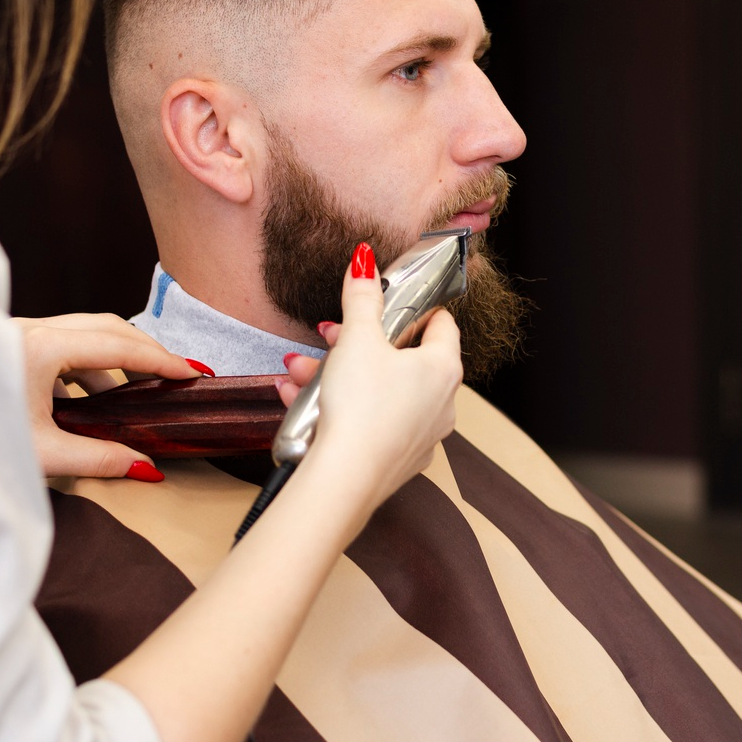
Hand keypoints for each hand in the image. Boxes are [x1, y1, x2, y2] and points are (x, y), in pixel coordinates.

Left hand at [14, 313, 201, 477]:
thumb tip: (146, 467)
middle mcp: (32, 331)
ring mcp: (20, 336)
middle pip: (107, 328)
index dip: (160, 360)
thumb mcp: (45, 455)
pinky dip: (88, 368)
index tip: (192, 373)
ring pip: (85, 335)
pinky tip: (97, 400)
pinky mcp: (12, 348)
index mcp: (41, 348)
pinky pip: (63, 348)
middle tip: (177, 374)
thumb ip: (100, 459)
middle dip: (146, 351)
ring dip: (116, 361)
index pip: (118, 347)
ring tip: (141, 393)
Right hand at [281, 245, 460, 520]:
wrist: (344, 479)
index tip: (385, 304)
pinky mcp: (397, 461)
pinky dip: (339, 411)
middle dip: (355, 345)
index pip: (441, 324)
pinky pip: (368, 423)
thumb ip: (363, 297)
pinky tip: (298, 402)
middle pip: (401, 359)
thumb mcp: (358, 338)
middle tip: (328, 337)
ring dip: (336, 377)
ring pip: (379, 392)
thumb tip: (365, 262)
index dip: (412, 309)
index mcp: (444, 368)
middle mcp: (442, 403)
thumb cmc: (361, 407)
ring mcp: (422, 435)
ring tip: (298, 373)